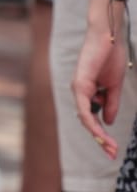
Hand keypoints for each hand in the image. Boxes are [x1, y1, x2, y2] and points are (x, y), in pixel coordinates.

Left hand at [73, 3, 129, 159]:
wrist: (108, 37)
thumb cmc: (110, 57)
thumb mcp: (113, 86)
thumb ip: (110, 104)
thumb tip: (108, 122)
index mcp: (87, 92)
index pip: (91, 118)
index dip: (101, 135)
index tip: (113, 149)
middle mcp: (78, 91)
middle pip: (86, 121)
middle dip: (100, 139)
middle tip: (112, 154)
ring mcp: (77, 87)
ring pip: (84, 117)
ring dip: (97, 134)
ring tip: (109, 146)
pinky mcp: (80, 82)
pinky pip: (83, 106)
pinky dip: (91, 119)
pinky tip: (99, 131)